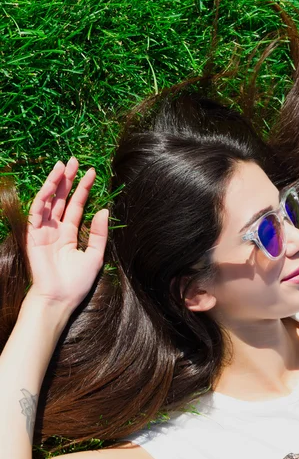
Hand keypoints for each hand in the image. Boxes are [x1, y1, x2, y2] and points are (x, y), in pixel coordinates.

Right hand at [26, 157, 108, 311]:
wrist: (60, 298)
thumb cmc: (77, 282)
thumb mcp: (95, 255)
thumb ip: (99, 233)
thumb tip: (105, 210)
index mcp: (70, 234)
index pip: (76, 206)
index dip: (83, 189)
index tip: (92, 172)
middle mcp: (56, 229)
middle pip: (62, 198)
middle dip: (67, 179)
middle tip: (74, 159)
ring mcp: (44, 231)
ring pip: (49, 201)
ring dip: (55, 182)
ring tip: (63, 165)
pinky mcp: (34, 235)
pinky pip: (38, 211)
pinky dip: (44, 197)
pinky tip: (52, 184)